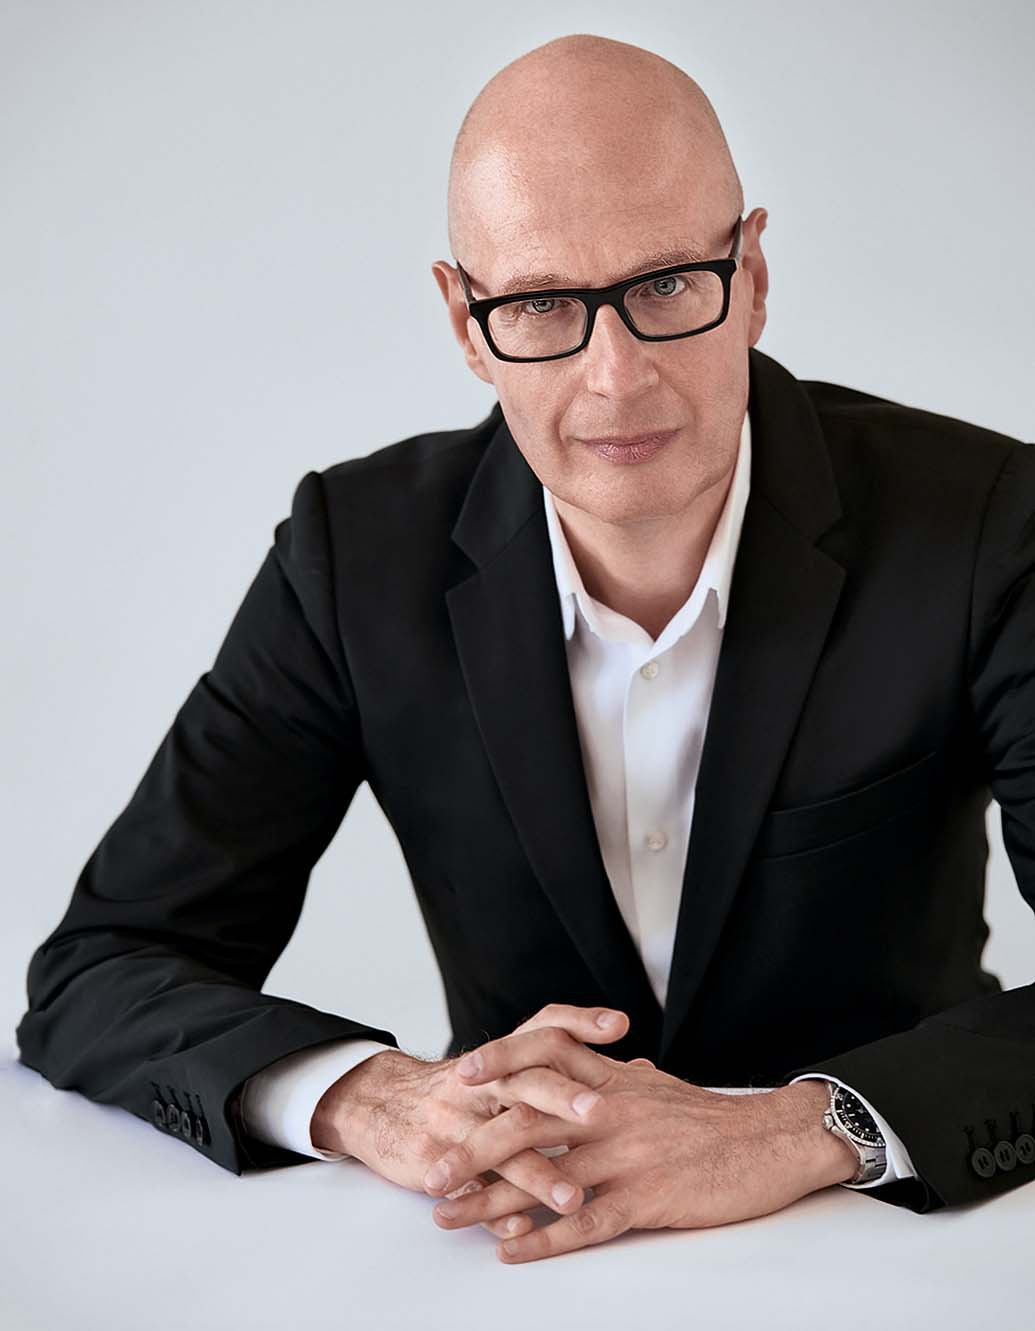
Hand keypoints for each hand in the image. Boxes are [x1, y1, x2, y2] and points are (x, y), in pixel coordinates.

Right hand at [310, 1003, 633, 1241]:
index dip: (580, 1022)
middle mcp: (480, 1084)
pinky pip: (468, 1189)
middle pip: (524, 1084)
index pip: (545, 1028)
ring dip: (537, 1174)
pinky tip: (521, 1229)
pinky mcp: (434, 1162)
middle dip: (561, 1099)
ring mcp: (456, 1123)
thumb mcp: (508, 1067)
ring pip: (499, 1148)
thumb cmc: (464, 1090)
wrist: (385, 1105)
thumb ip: (569, 1065)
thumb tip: (640, 1070)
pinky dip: (494, 1211)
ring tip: (573, 1198)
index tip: (620, 1025)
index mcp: (504, 1058)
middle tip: (598, 1113)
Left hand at [423, 1041, 857, 1262]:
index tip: (460, 1076)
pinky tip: (512, 1252)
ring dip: (491, 1203)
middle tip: (433, 1171)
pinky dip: (543, 1240)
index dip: (499, 1062)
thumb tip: (616, 1068)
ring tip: (450, 1218)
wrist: (771, 1141)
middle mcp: (610, 1111)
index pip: (544, 1055)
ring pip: (544, 1178)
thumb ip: (624, 1080)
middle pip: (526, 1121)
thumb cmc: (714, 1117)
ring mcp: (626, 1155)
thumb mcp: (661, 1088)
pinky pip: (585, 1223)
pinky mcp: (646, 1197)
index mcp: (613, 1079)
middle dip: (473, 1148)